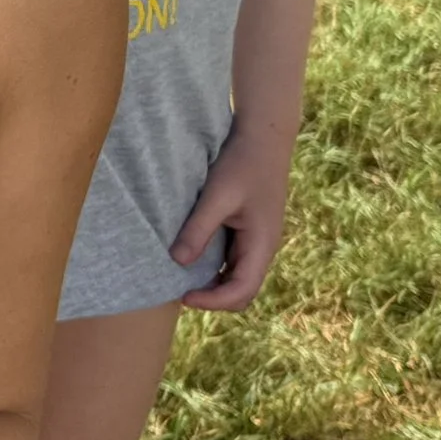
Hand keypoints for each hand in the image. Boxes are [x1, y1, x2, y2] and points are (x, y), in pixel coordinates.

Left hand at [174, 119, 295, 309]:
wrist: (262, 137)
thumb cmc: (241, 163)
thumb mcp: (218, 195)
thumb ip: (200, 228)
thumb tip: (178, 261)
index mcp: (262, 244)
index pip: (243, 290)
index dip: (214, 302)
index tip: (183, 297)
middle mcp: (262, 247)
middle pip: (242, 289)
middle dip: (214, 297)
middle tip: (178, 291)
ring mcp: (256, 239)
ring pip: (236, 275)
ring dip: (212, 282)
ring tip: (180, 278)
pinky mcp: (247, 228)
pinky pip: (231, 258)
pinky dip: (213, 265)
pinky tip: (190, 256)